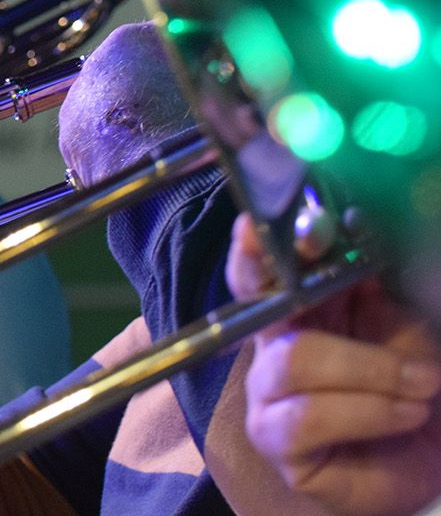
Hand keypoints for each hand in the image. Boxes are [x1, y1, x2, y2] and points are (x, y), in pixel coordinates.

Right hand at [229, 214, 440, 515]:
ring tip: (424, 384)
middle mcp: (274, 344)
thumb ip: (379, 289)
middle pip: (255, 303)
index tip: (259, 223)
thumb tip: (360, 235)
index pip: (262, 267)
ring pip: (295, 360)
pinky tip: (408, 413)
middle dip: (297, 291)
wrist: (428, 456)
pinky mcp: (276, 440)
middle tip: (355, 282)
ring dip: (372, 370)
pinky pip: (308, 417)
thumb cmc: (417, 390)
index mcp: (302, 308)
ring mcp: (268, 393)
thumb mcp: (408, 328)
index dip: (256, 244)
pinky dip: (369, 411)